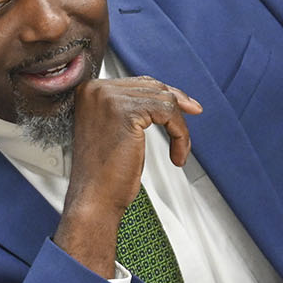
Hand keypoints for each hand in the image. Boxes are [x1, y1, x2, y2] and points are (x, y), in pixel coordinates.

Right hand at [56, 76, 202, 274]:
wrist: (94, 199)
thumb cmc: (104, 174)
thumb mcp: (116, 131)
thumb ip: (130, 108)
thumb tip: (165, 93)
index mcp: (89, 91)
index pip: (137, 82)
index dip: (164, 94)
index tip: (185, 105)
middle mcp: (95, 89)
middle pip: (152, 86)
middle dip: (177, 104)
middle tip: (194, 113)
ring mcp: (108, 98)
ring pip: (164, 99)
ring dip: (178, 127)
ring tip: (178, 151)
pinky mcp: (125, 112)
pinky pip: (168, 112)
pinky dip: (179, 134)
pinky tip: (177, 155)